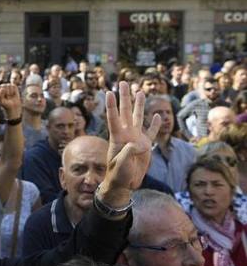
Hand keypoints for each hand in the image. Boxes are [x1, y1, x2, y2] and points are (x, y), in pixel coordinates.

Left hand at [0, 83, 21, 117]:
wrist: (13, 107)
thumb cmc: (5, 104)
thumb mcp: (0, 101)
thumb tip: (3, 88)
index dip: (1, 93)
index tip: (2, 98)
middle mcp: (2, 86)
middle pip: (3, 85)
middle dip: (6, 93)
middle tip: (7, 97)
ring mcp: (8, 86)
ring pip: (9, 85)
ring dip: (10, 92)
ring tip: (10, 96)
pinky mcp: (13, 86)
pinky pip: (13, 86)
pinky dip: (14, 91)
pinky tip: (13, 94)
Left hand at [99, 81, 160, 205]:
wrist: (125, 183)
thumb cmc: (119, 174)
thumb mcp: (121, 164)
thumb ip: (129, 152)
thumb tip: (139, 143)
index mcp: (117, 137)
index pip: (113, 118)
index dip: (111, 105)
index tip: (108, 92)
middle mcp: (126, 134)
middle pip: (126, 112)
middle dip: (125, 97)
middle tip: (123, 83)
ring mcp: (136, 138)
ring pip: (138, 117)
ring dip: (139, 104)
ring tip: (139, 91)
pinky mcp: (145, 146)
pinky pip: (151, 132)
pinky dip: (155, 124)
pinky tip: (157, 115)